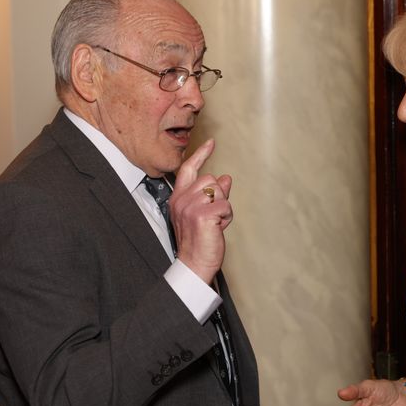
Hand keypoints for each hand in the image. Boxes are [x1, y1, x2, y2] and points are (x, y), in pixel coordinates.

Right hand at [169, 139, 233, 283]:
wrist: (194, 263)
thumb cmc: (199, 240)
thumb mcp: (203, 213)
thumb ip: (212, 194)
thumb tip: (225, 178)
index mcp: (178, 197)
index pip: (188, 169)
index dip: (200, 155)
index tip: (211, 143)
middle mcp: (182, 199)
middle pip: (210, 179)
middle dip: (219, 196)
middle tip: (213, 216)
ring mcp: (190, 206)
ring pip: (219, 191)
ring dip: (223, 207)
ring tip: (214, 223)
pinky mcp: (202, 214)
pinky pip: (225, 205)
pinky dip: (227, 217)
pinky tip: (217, 227)